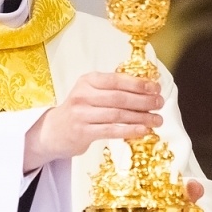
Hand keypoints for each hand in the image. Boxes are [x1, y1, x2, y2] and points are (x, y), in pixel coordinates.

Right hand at [23, 72, 163, 171]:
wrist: (52, 131)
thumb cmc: (79, 110)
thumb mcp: (90, 93)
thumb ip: (112, 89)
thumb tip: (146, 90)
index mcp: (87, 81)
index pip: (116, 80)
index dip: (138, 84)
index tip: (156, 88)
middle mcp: (83, 95)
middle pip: (119, 97)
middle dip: (143, 100)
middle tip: (160, 104)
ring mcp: (81, 114)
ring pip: (117, 114)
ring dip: (141, 117)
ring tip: (157, 120)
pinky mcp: (82, 132)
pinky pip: (111, 130)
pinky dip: (130, 130)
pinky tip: (144, 130)